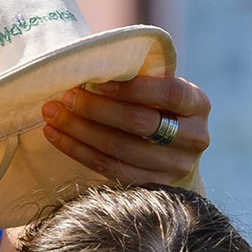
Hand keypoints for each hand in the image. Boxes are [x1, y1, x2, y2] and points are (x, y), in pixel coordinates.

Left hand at [41, 74, 210, 187]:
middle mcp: (195, 138)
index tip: (97, 81)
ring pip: (121, 149)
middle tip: (65, 96)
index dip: (132, 88)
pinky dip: (79, 151)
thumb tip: (89, 63)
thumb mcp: (160, 87)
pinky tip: (57, 136)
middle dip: (96, 109)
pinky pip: (110, 169)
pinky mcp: (154, 187)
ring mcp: (177, 167)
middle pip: (139, 123)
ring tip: (53, 114)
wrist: (174, 153)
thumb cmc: (158, 107)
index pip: (169, 93)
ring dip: (80, 131)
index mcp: (198, 104)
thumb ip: (139, 75)